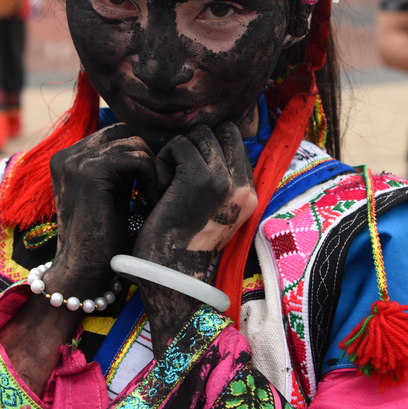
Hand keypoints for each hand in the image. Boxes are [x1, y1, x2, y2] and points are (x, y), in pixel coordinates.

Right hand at [0, 123, 157, 394]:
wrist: (83, 275)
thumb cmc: (104, 239)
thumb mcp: (114, 192)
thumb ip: (123, 166)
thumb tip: (155, 142)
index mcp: (69, 157)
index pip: (117, 134)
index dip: (141, 155)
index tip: (152, 184)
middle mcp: (67, 154)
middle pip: (126, 132)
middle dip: (148, 157)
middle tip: (157, 190)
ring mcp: (75, 161)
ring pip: (135, 143)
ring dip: (153, 170)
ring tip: (154, 199)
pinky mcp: (90, 172)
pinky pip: (137, 157)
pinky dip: (152, 179)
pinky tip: (150, 203)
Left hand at [132, 124, 256, 353]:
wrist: (170, 278)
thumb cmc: (180, 245)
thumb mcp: (211, 213)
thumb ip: (217, 182)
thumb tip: (203, 143)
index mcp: (250, 194)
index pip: (235, 140)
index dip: (208, 146)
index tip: (187, 169)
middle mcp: (243, 186)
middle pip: (222, 130)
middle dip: (196, 142)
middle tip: (177, 170)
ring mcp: (224, 181)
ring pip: (199, 134)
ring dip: (178, 151)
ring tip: (166, 180)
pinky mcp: (199, 179)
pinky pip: (178, 144)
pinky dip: (162, 159)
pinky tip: (157, 186)